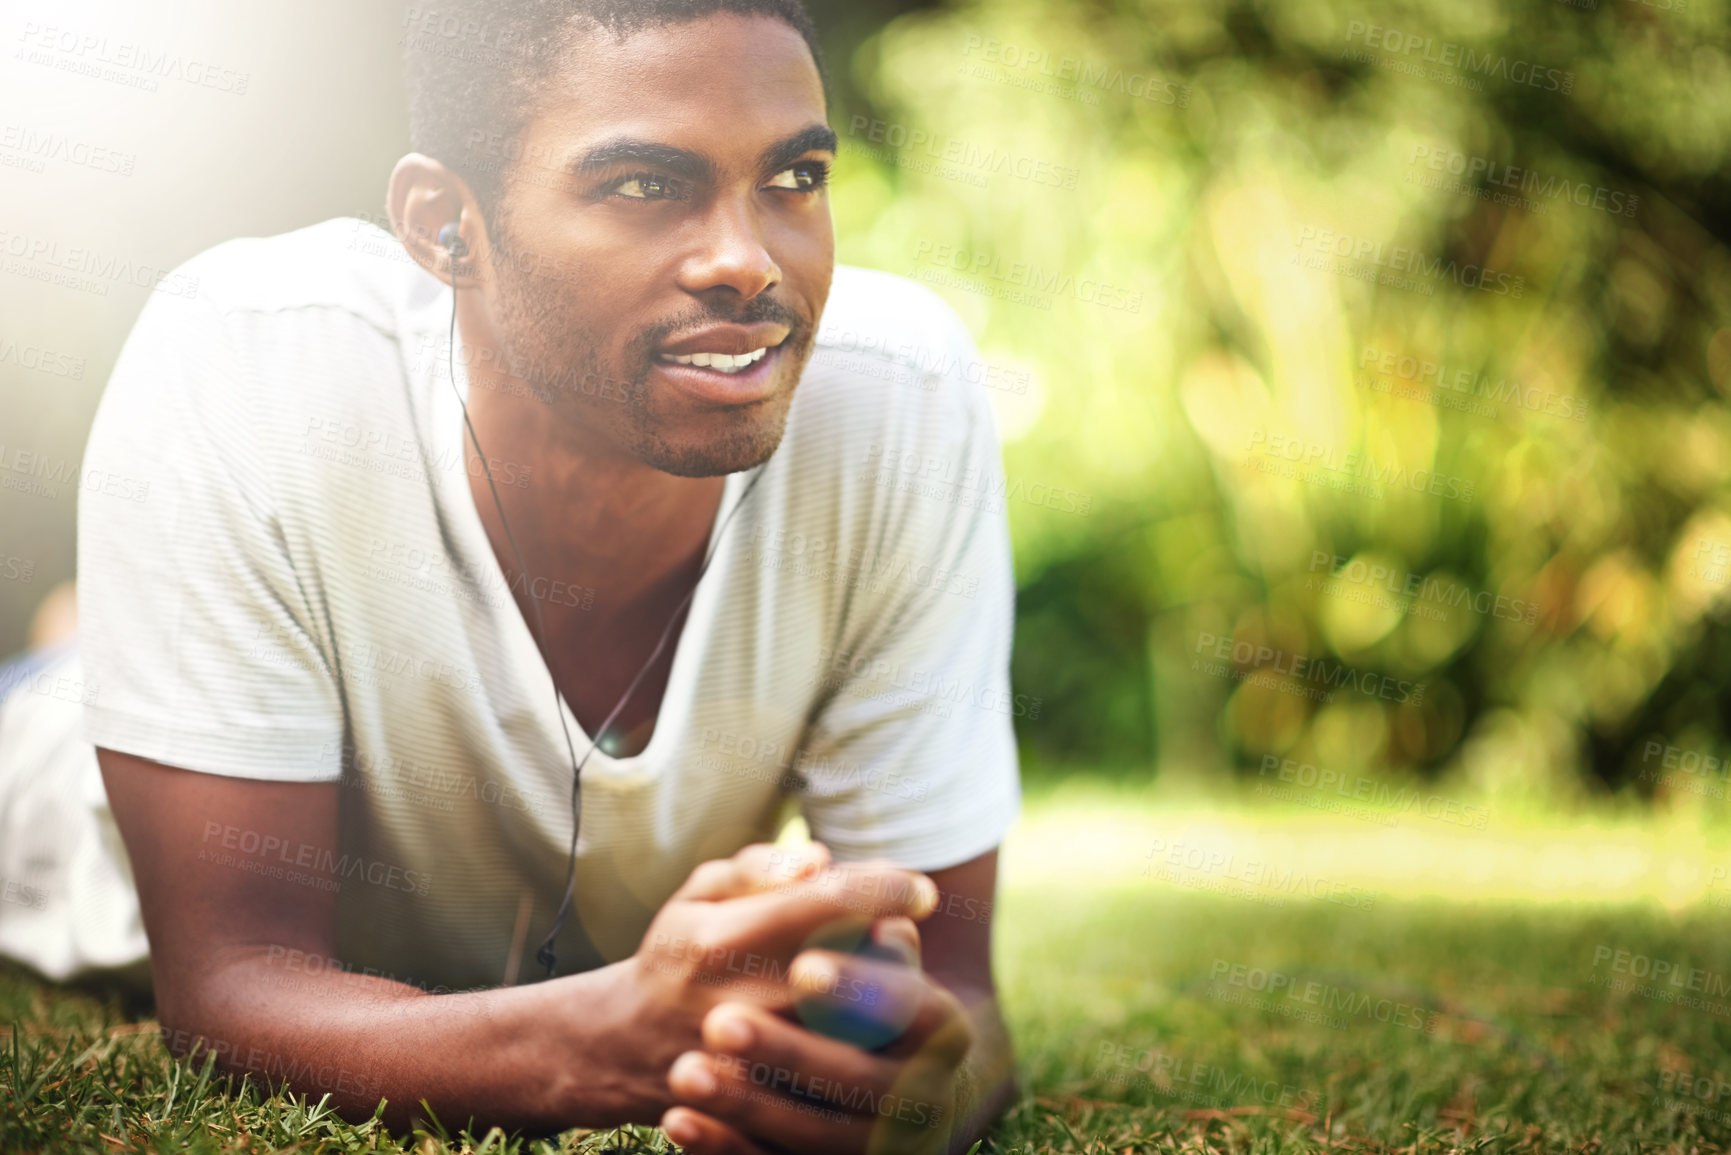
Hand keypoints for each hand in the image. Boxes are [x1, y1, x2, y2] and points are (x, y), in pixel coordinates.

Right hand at [610, 843, 941, 1127]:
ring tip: (891, 976)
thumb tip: (819, 859)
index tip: (921, 891)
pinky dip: (868, 1046)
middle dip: (893, 950)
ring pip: (854, 1032)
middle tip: (905, 936)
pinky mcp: (764, 1102)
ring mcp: (752, 1063)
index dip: (884, 892)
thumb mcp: (700, 895)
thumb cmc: (681, 952)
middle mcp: (737, 1003)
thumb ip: (758, 869)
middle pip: (852, 971)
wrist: (627, 1046)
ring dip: (886, 998)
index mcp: (720, 941)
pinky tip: (871, 1024)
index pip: (823, 906)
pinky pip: (838, 1079)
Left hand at [659, 886, 973, 1153]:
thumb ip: (828, 896)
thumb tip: (814, 864)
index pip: (916, 1010)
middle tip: (719, 1022)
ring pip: (815, 1137)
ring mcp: (874, 1143)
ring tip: (684, 1071)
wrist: (843, 1075)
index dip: (862, 989)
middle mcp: (920, 1091)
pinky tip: (676, 1121)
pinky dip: (725, 1150)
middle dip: (789, 1052)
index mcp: (939, 1024)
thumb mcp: (840, 935)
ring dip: (747, 1105)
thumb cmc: (835, 983)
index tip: (803, 969)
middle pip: (862, 1080)